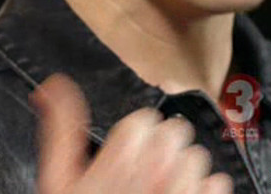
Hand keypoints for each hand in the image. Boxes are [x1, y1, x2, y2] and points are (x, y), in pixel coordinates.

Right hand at [31, 73, 232, 193]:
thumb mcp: (57, 180)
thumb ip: (60, 129)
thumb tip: (53, 87)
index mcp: (116, 162)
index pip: (145, 120)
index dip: (137, 129)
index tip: (129, 143)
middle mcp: (151, 177)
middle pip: (175, 133)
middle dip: (163, 143)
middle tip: (148, 161)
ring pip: (197, 158)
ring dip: (185, 165)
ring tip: (165, 180)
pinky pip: (217, 185)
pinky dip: (205, 188)